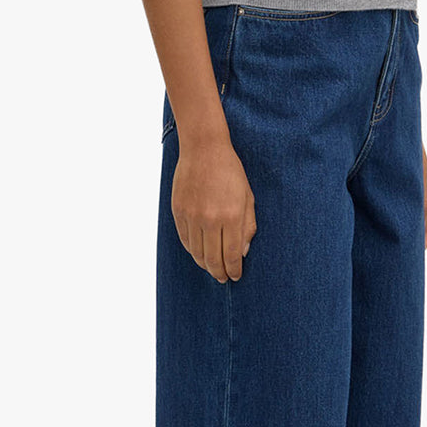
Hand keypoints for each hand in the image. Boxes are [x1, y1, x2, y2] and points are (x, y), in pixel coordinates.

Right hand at [171, 137, 257, 282]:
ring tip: (211, 268)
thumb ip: (248, 226)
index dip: (234, 270)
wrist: (203, 149)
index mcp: (231, 216)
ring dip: (205, 264)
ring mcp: (191, 216)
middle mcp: (210, 219)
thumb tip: (243, 253)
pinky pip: (184, 240)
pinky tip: (198, 254)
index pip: (232, 254)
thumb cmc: (230, 172)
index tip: (235, 276)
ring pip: (196, 252)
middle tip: (223, 278)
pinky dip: (192, 251)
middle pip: (212, 258)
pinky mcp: (178, 211)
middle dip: (219, 272)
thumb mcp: (247, 197)